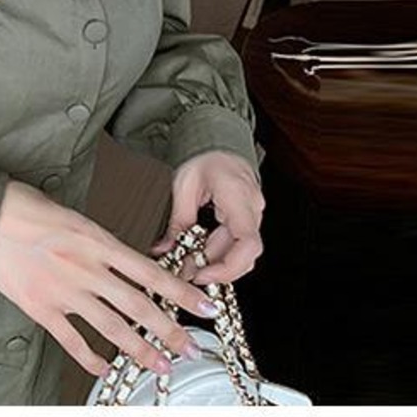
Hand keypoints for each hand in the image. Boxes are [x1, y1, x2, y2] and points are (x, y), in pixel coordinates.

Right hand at [0, 179, 221, 381]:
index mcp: (98, 242)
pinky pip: (71, 340)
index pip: (152, 272)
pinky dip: (91, 357)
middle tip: (190, 349)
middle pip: (139, 305)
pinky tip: (106, 368)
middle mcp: (86, 268)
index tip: (205, 308)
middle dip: (170, 330)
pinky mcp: (40, 307)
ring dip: (140, 349)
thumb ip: (101, 243)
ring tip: (161, 365)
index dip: (183, 293)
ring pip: (111, 327)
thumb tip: (125, 263)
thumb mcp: (75, 218)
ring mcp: (64, 290)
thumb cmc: (26, 210)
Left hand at [163, 151, 263, 284]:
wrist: (218, 141)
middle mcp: (251, 208)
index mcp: (237, 196)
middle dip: (212, 269)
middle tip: (183, 273)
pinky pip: (234, 243)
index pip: (248, 244)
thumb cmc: (204, 156)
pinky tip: (197, 254)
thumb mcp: (184, 186)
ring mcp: (251, 214)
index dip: (227, 268)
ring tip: (185, 264)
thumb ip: (178, 221)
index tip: (203, 276)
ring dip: (212, 263)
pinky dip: (216, 253)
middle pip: (241, 253)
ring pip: (237, 252)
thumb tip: (165, 250)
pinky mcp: (246, 218)